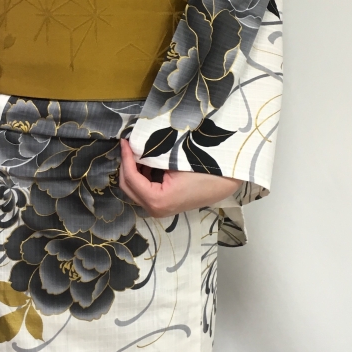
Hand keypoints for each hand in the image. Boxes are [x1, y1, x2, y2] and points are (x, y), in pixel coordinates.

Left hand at [118, 139, 242, 217]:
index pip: (131, 177)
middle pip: (128, 187)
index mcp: (158, 200)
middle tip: (128, 146)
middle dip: (126, 165)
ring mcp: (160, 210)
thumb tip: (133, 146)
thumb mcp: (174, 160)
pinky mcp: (164, 206)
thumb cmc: (204, 170)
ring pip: (135, 190)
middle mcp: (155, 209)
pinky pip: (145, 191)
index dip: (126, 158)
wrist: (226, 182)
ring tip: (137, 151)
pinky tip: (147, 162)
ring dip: (133, 170)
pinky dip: (142, 176)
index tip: (125, 141)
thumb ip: (151, 156)